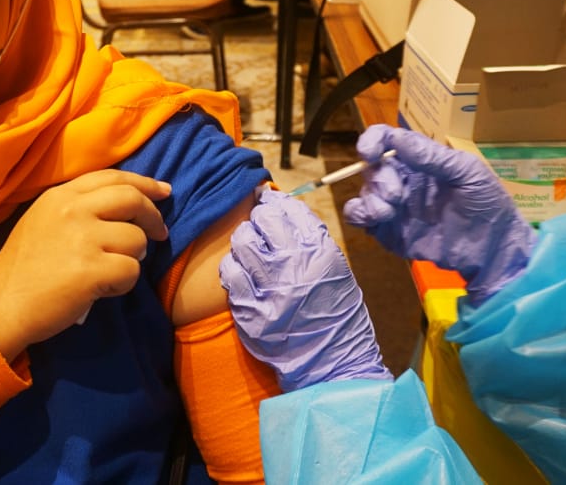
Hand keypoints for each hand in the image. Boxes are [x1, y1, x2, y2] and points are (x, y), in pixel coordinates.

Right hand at [0, 169, 170, 359]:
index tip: (164, 192)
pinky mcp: (91, 270)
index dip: (145, 183)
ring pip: (136, 239)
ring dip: (133, 258)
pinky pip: (131, 270)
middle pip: (133, 199)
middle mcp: (72, 210)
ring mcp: (82, 239)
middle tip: (158, 233)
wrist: (1, 304)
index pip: (113, 177)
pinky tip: (103, 289)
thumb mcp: (43, 220)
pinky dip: (124, 283)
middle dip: (153, 217)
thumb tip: (128, 206)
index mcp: (61, 195)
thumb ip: (78, 207)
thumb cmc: (23, 268)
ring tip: (111, 271)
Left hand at [220, 187, 388, 391]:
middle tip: (259, 230)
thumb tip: (281, 210)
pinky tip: (241, 274)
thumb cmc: (335, 314)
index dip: (273, 203)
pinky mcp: (251, 311)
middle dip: (258, 221)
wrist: (333, 363)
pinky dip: (232, 268)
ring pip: (242, 242)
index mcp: (320, 252)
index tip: (267, 203)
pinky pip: (229, 274)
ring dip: (243, 242)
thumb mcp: (336, 269)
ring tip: (250, 252)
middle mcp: (295, 266)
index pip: (288, 209)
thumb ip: (310, 240)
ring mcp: (271, 289)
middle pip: (262, 220)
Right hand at [342, 125, 533, 305]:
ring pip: (364, 194)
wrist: (493, 250)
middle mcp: (404, 180)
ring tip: (386, 213)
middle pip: (372, 169)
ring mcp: (395, 207)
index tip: (369, 153)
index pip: (387, 140)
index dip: (372, 141)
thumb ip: (432, 157)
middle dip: (378, 179)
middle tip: (397, 196)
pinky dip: (358, 216)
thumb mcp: (467, 173)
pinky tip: (372, 221)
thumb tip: (397, 139)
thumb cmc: (487, 204)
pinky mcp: (390, 232)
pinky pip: (362, 220)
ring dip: (368, 199)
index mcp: (421, 161)